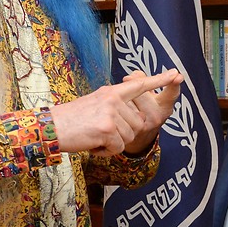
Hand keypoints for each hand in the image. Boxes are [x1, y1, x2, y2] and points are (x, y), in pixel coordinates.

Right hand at [51, 69, 183, 155]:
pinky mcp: (107, 128)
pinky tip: (92, 144)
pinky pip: (118, 148)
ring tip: (94, 137)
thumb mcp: (95, 104)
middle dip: (123, 135)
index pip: (140, 85)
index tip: (177, 74)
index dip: (159, 80)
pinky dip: (106, 152)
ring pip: (129, 138)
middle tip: (101, 132)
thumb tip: (133, 117)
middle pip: (138, 124)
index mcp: (112, 92)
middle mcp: (114, 99)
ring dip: (113, 144)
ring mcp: (111, 113)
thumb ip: (114, 105)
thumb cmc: (71, 120)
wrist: (50, 128)